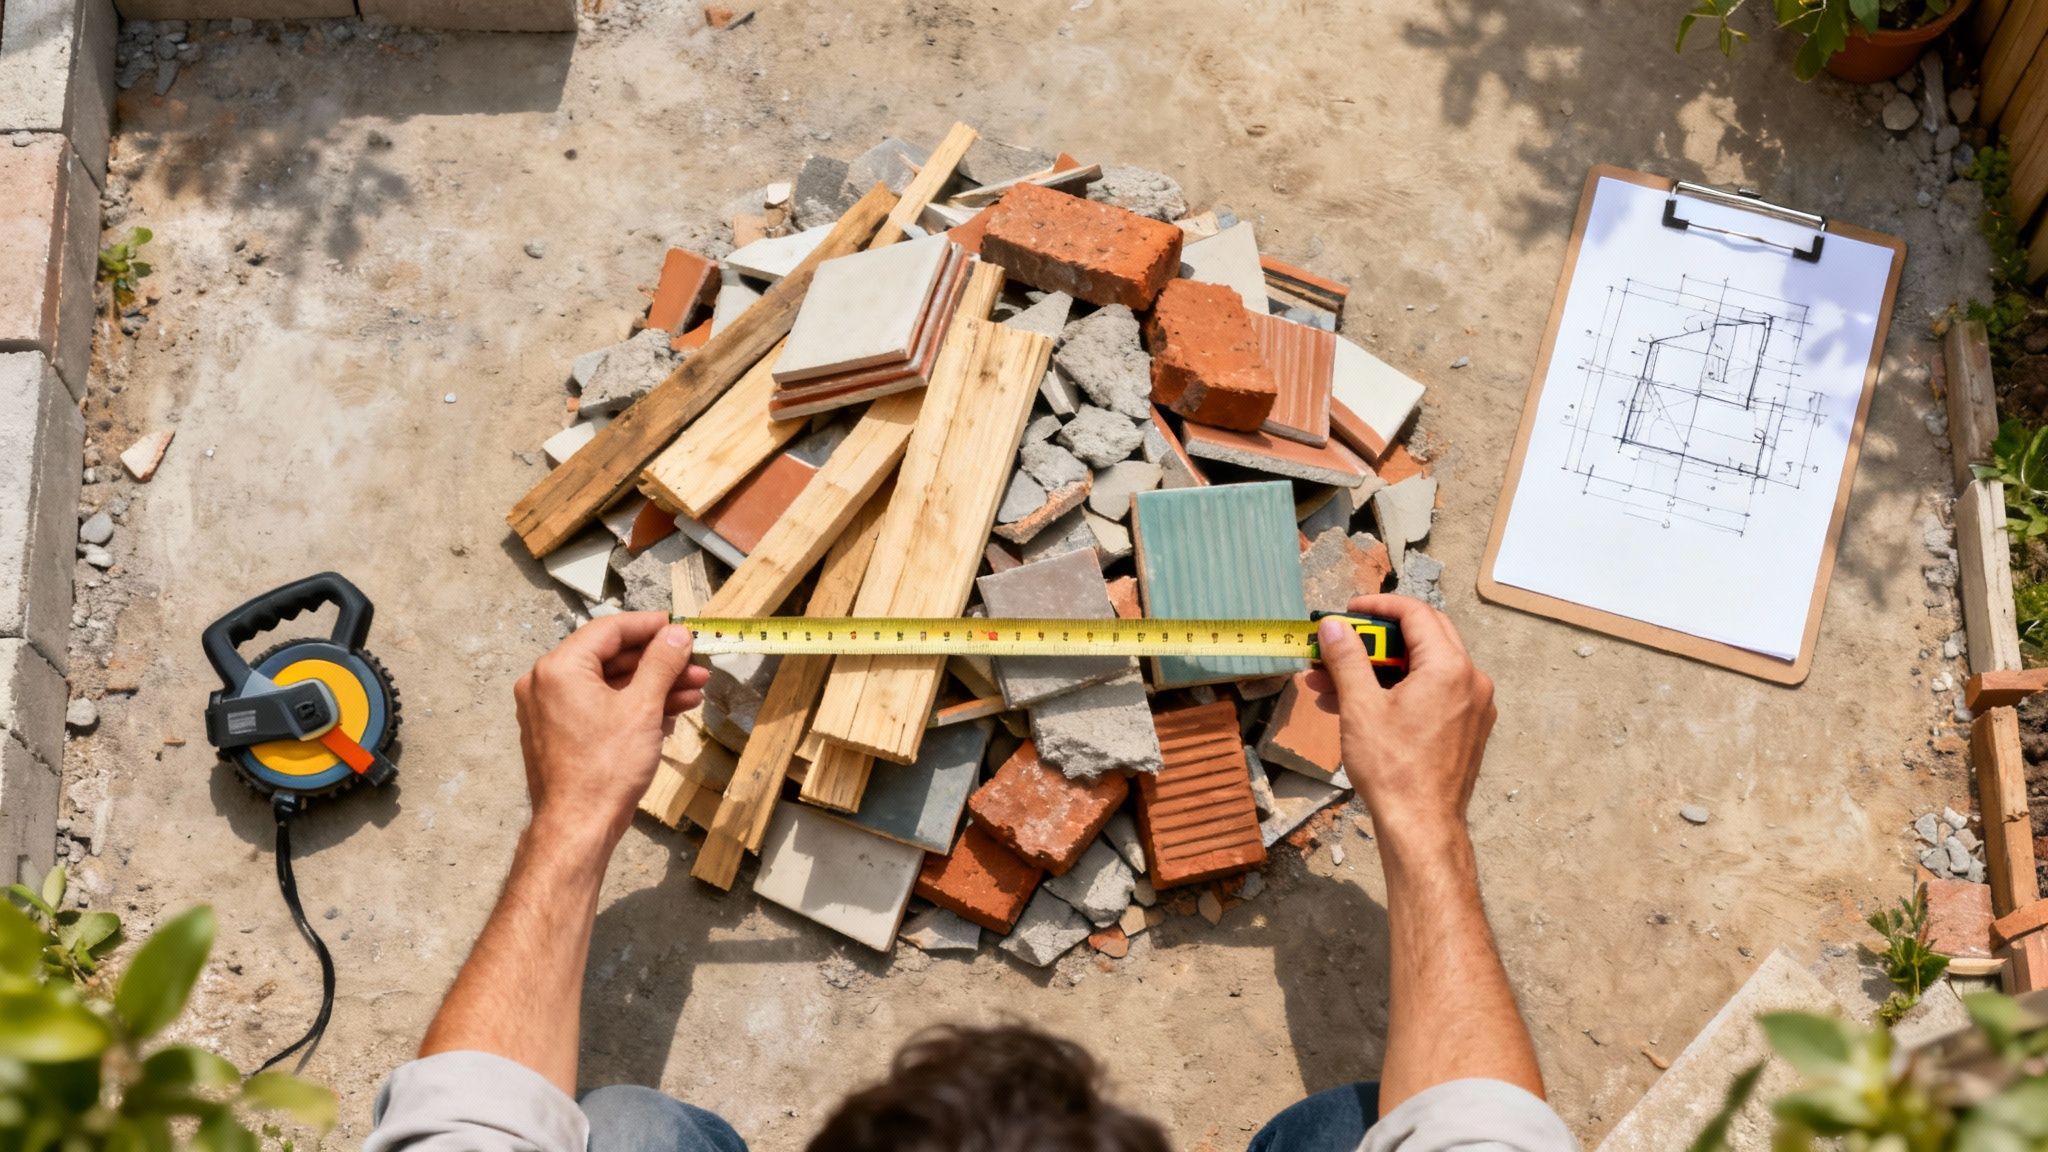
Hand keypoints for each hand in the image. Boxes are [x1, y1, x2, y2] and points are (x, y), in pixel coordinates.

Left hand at [512, 612, 710, 849]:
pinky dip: (632, 708)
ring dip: (652, 687)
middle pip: (611, 658)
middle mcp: (545, 684)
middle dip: (659, 664)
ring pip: (609, 686)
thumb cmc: (605, 770)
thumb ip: (661, 663)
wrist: (578, 828)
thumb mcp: (643, 708)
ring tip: (694, 692)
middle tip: (696, 666)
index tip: (680, 627)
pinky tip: (668, 714)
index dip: (650, 626)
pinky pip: (599, 708)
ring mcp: (549, 711)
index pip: (609, 630)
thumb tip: (677, 634)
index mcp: (558, 669)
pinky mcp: (559, 735)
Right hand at [1307, 594, 1495, 856]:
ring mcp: (1473, 706)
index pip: (1416, 614)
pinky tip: (1361, 707)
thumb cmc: (1395, 772)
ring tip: (1333, 685)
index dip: (1378, 608)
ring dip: (1379, 671)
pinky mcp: (1468, 728)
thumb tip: (1332, 628)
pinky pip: (1432, 694)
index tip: (1349, 613)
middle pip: (1422, 637)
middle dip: (1375, 641)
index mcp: (1449, 668)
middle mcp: (1471, 681)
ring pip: (1423, 670)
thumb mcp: (1360, 708)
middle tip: (1341, 644)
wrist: (1422, 827)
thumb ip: (1347, 659)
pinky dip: (1398, 692)